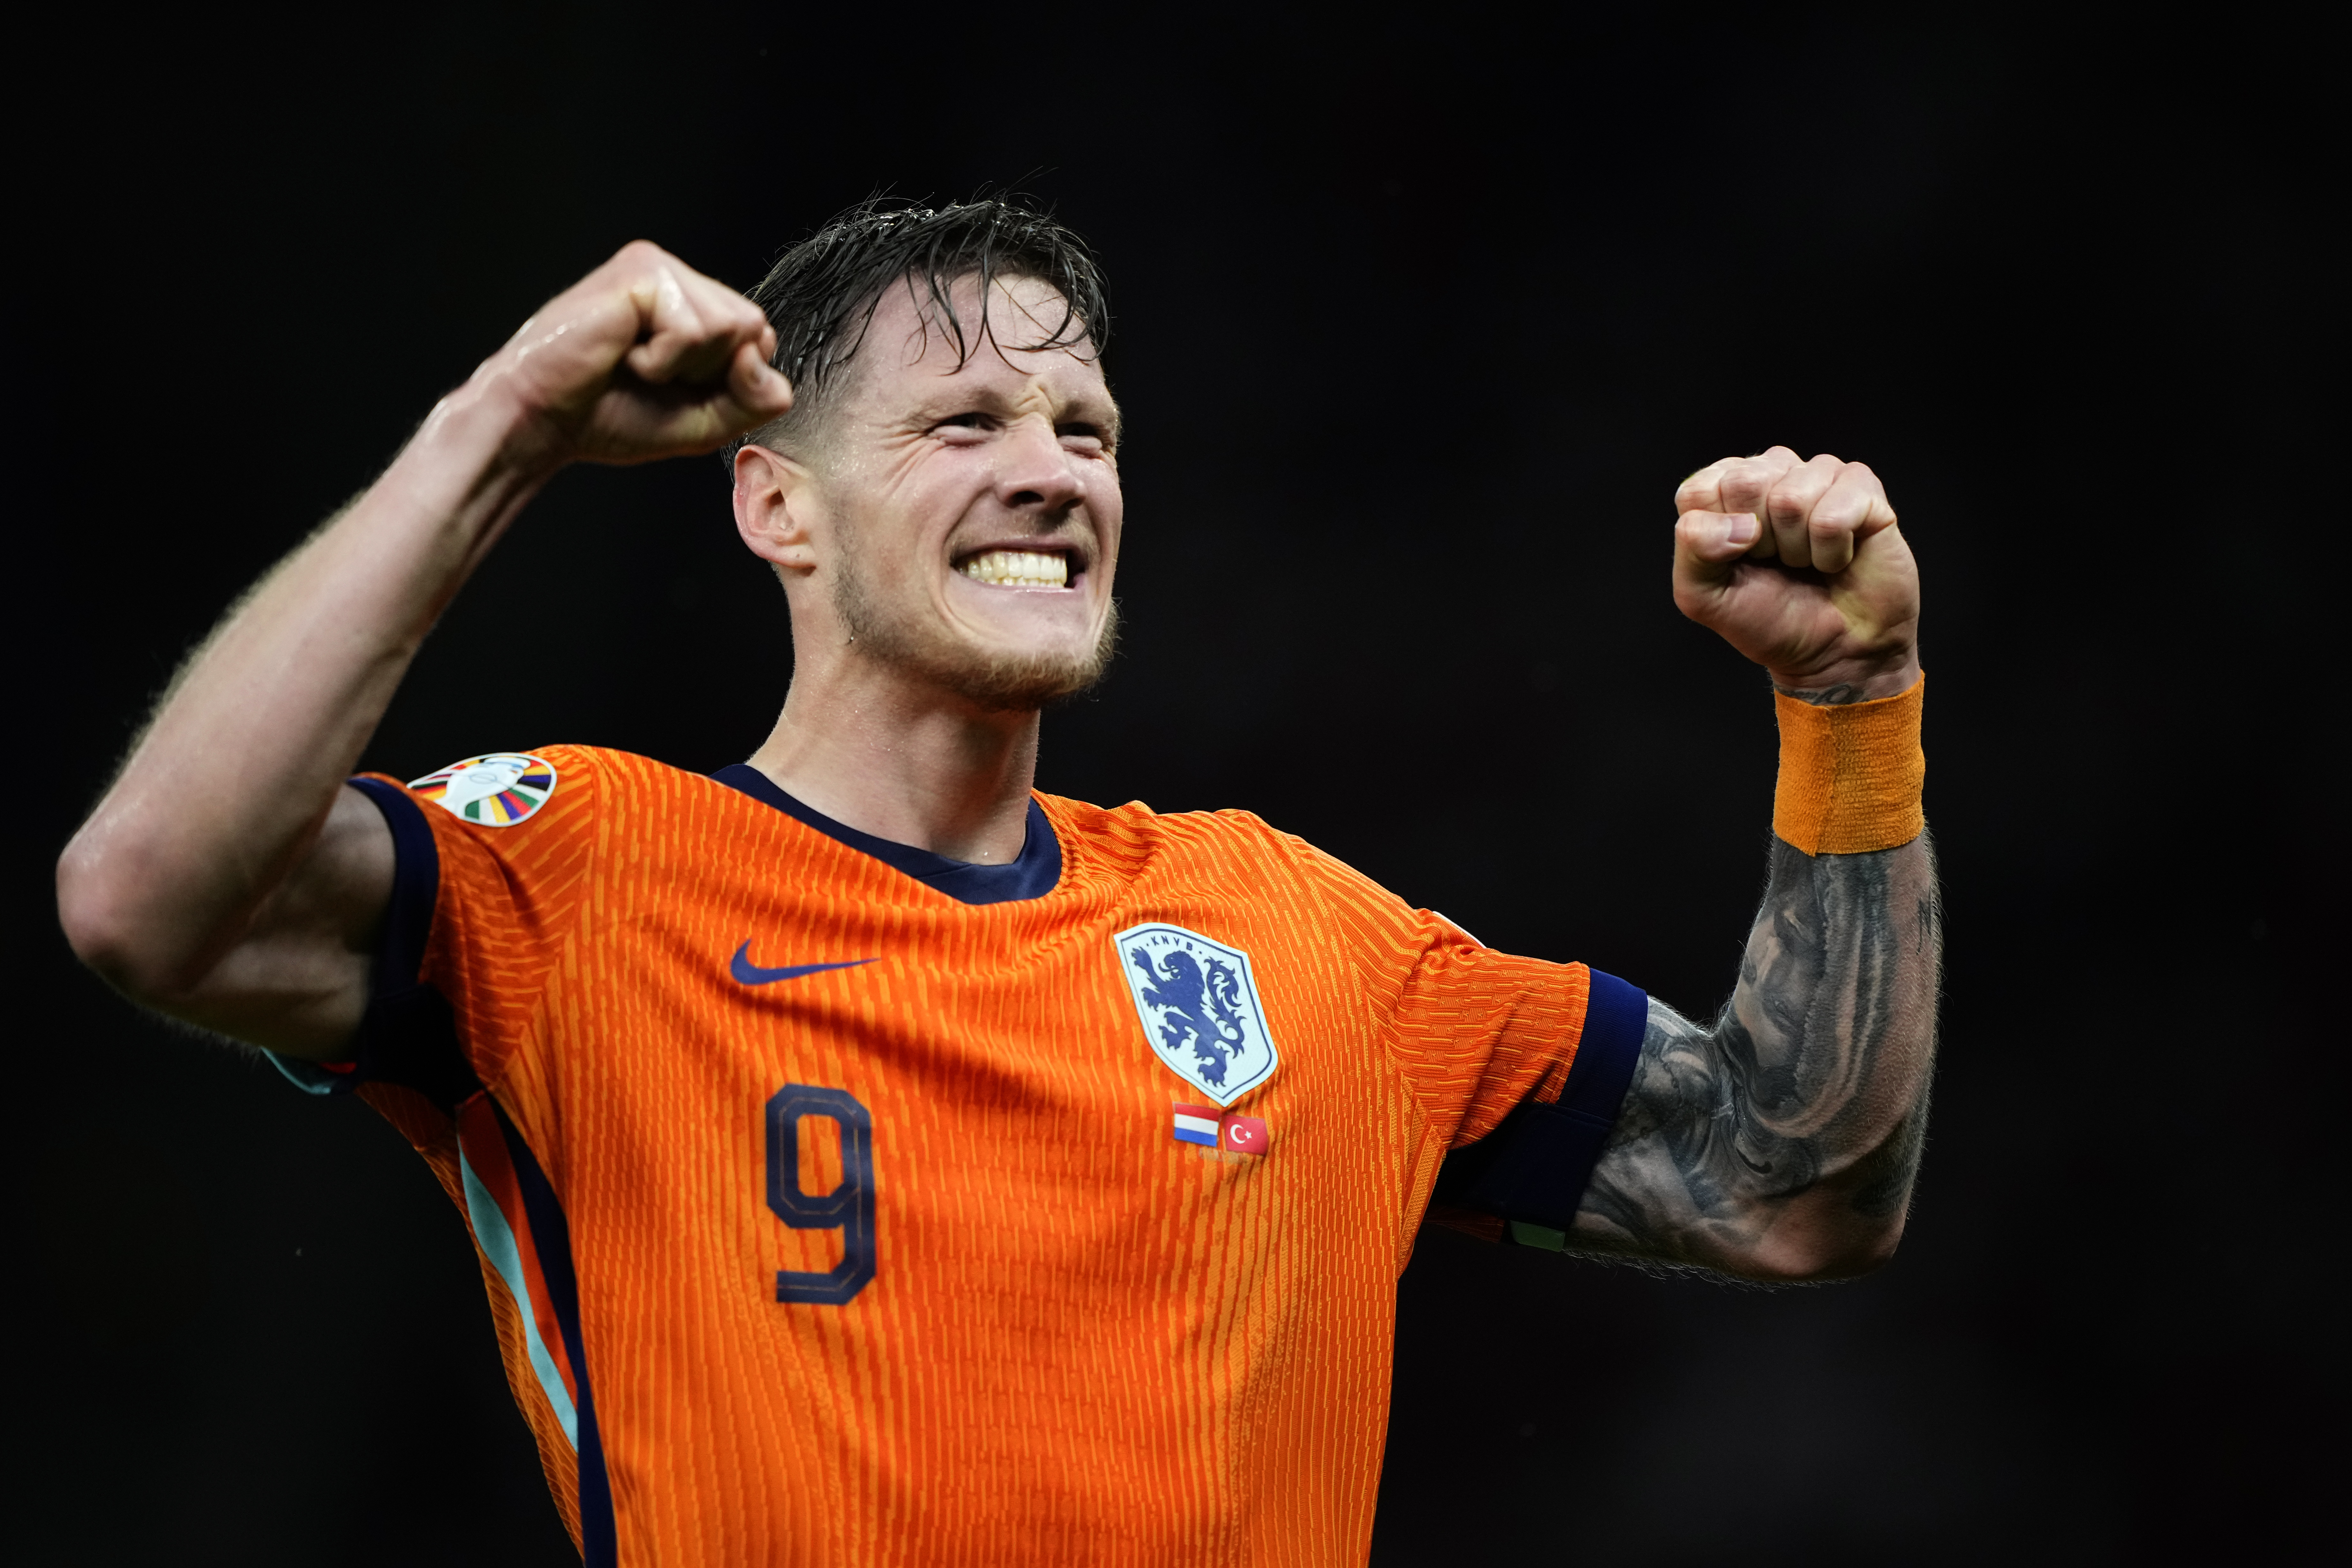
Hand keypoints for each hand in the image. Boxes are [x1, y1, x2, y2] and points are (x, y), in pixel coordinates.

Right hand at [459, 240, 793, 468]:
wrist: (543, 420)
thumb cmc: (612, 417)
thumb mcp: (704, 421)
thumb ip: (753, 400)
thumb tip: (769, 368)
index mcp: (694, 305)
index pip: (759, 338)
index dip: (731, 380)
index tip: (676, 389)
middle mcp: (681, 278)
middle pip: (753, 329)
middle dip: (711, 373)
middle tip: (650, 376)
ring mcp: (660, 268)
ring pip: (730, 327)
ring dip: (683, 366)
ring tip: (633, 362)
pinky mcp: (642, 270)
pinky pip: (694, 329)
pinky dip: (661, 360)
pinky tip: (622, 352)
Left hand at [1671, 447, 1920, 697]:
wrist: (1836, 650)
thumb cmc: (1770, 618)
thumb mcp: (1704, 596)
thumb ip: (1693, 550)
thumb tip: (1738, 523)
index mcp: (1724, 489)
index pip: (1700, 489)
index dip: (1716, 537)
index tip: (1737, 560)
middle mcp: (1770, 471)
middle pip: (1745, 483)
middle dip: (1759, 540)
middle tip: (1776, 561)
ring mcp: (1819, 474)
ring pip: (1791, 499)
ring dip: (1798, 549)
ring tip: (1807, 562)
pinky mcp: (1862, 487)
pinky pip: (1834, 515)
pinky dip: (1833, 552)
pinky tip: (1837, 558)